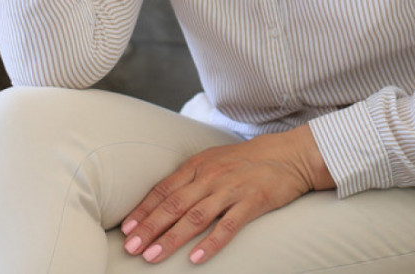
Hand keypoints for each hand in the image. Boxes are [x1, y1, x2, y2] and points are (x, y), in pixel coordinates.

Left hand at [119, 125, 333, 265]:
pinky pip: (228, 226)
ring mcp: (231, 189)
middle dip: (149, 227)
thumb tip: (162, 200)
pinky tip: (196, 258)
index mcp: (198, 166)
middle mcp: (211, 176)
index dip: (143, 210)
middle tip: (131, 247)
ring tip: (152, 256)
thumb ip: (190, 179)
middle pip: (173, 204)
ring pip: (195, 217)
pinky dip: (211, 243)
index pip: (163, 190)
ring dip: (171, 238)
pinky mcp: (252, 202)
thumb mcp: (214, 161)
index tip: (126, 229)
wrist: (288, 155)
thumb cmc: (246, 160)